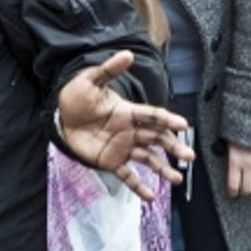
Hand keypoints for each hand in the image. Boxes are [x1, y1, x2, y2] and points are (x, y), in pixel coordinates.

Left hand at [56, 50, 193, 200]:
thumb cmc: (78, 95)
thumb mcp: (91, 80)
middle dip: (173, 147)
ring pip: (147, 159)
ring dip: (162, 169)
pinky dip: (138, 186)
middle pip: (156, 139)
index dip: (167, 119)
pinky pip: (127, 176)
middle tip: (189, 156)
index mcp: (128, 111)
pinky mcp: (110, 161)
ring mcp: (122, 147)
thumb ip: (109, 70)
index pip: (152, 115)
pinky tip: (150, 196)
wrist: (61, 115)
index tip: (183, 125)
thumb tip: (128, 54)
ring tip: (177, 179)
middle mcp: (130, 130)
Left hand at [226, 144, 250, 197]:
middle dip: (244, 191)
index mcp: (235, 160)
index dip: (232, 192)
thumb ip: (229, 157)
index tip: (232, 193)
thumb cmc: (238, 129)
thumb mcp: (227, 142)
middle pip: (248, 188)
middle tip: (242, 190)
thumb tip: (228, 169)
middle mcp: (249, 163)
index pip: (233, 185)